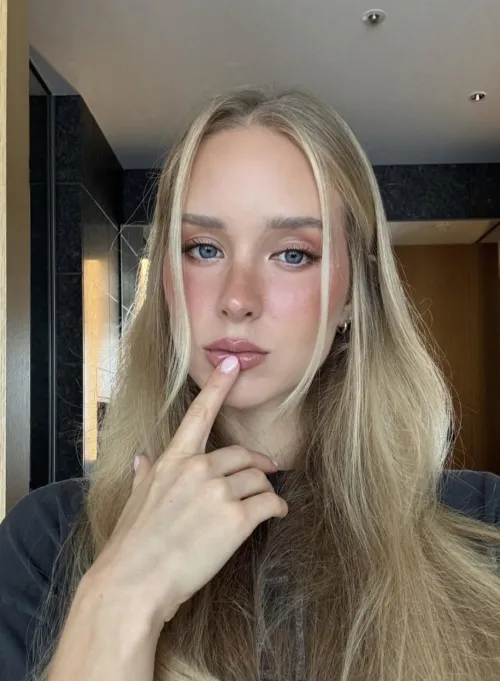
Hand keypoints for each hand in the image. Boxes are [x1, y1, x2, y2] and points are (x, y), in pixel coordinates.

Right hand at [84, 355, 287, 633]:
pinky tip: (277, 514)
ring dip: (266, 489)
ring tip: (267, 501)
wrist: (133, 583)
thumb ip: (144, 476)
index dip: (218, 386)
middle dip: (258, 463)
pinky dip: (277, 508)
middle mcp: (198, 470)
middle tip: (268, 470)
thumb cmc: (131, 545)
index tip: (232, 364)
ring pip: (259, 479)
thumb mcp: (134, 502)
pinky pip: (270, 504)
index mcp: (172, 462)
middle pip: (243, 455)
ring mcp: (218, 493)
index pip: (199, 414)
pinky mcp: (236, 520)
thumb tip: (141, 460)